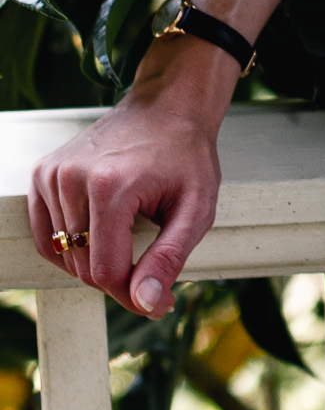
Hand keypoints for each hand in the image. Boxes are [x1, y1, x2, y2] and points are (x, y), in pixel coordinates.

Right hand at [28, 34, 235, 316]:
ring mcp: (52, 175)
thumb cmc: (186, 156)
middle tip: (150, 266)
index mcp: (111, 187)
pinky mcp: (42, 174)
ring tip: (129, 237)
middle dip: (118, 278)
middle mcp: (72, 179)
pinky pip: (46, 236)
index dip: (132, 295)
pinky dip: (71, 247)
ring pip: (64, 255)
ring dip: (95, 261)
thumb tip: (146, 303)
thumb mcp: (196, 208)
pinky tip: (100, 234)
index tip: (158, 298)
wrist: (167, 106)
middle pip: (83, 267)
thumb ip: (170, 258)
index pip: (105, 272)